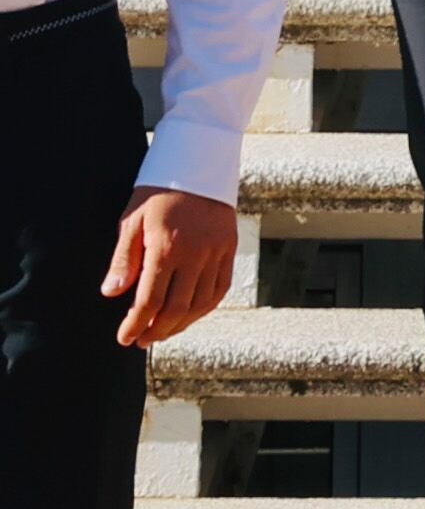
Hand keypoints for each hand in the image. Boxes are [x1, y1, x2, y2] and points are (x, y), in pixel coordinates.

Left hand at [99, 187, 236, 346]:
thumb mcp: (131, 222)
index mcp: (167, 248)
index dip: (135, 324)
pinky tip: (190, 315)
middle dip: (156, 330)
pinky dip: (204, 308)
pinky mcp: (230, 250)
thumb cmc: (157, 195)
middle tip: (141, 341)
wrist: (197, 167)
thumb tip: (111, 294)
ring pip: (201, 303)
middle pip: (177, 308)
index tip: (125, 338)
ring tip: (163, 332)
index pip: (150, 299)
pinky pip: (220, 289)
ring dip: (181, 324)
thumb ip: (123, 260)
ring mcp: (217, 253)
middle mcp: (196, 254)